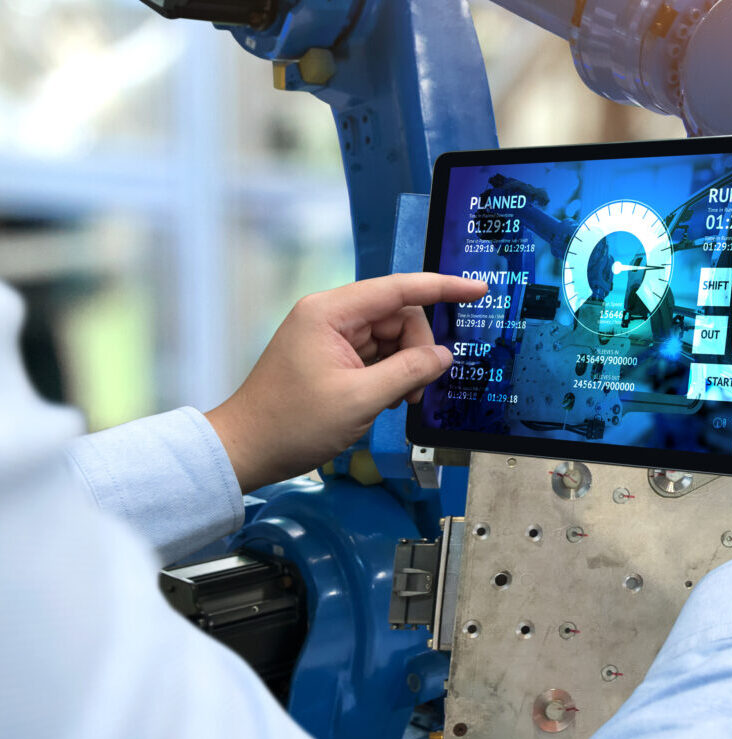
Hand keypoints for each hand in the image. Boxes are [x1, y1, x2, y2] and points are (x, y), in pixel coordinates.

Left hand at [205, 273, 486, 491]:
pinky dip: (388, 374)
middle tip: (415, 390)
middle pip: (398, 316)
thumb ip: (409, 372)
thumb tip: (443, 356)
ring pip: (390, 337)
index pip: (400, 289)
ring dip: (403, 366)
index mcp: (331, 312)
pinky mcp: (329, 356)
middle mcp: (330, 315)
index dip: (443, 288)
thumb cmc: (292, 424)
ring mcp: (328, 336)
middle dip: (417, 349)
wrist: (245, 450)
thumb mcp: (361, 399)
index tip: (478, 290)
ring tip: (396, 401)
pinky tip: (385, 399)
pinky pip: (374, 354)